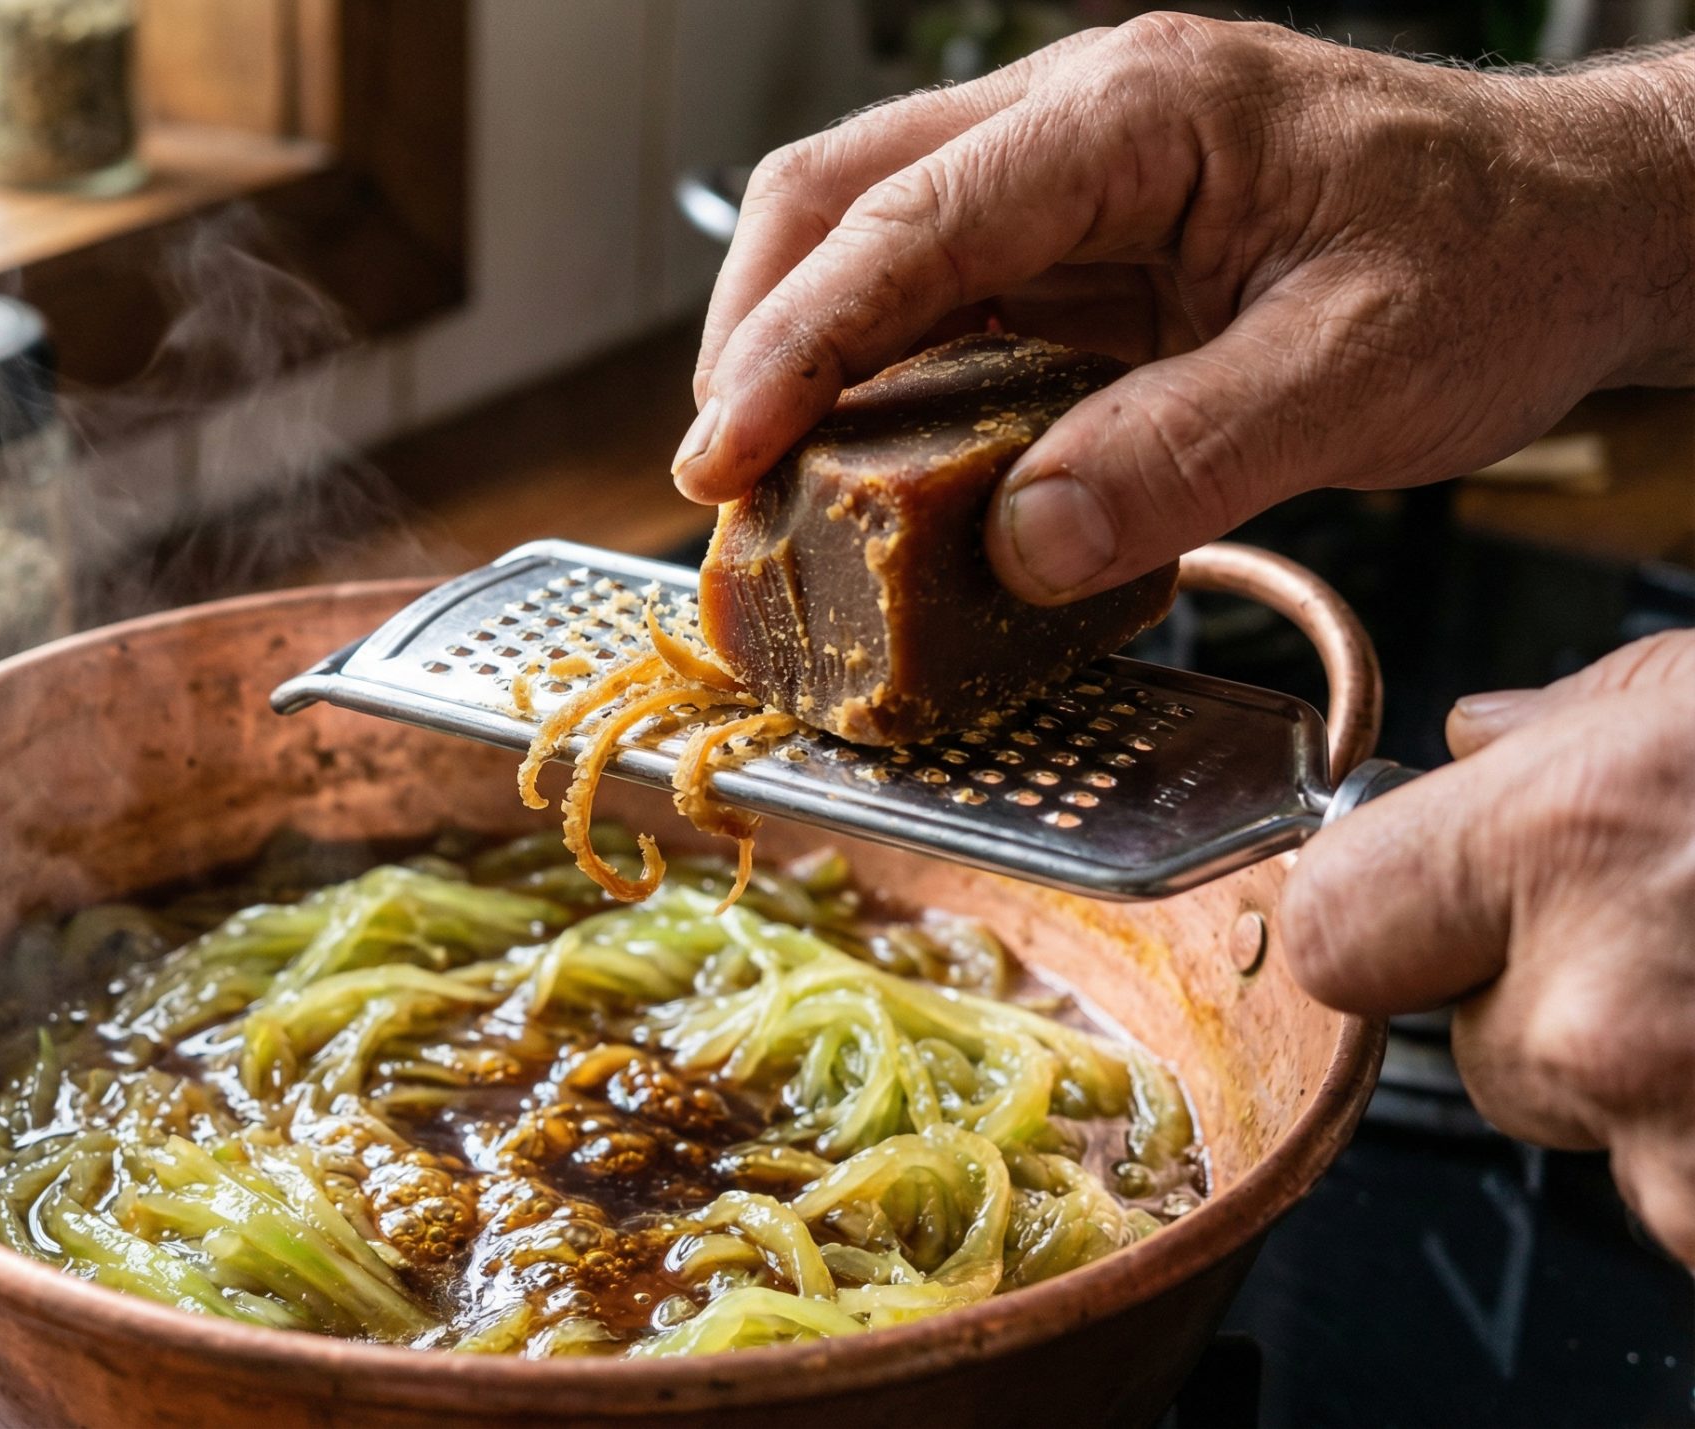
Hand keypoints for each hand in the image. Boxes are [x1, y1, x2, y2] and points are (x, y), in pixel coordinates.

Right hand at [676, 15, 1694, 602]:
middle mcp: (1078, 118)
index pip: (913, 218)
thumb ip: (1192, 455)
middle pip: (837, 193)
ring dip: (800, 354)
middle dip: (755, 334)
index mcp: (1139, 115)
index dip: (795, 342)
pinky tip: (871, 460)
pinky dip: (875, 376)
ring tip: (772, 484)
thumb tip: (1031, 543)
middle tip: (724, 480)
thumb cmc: (1495, 262)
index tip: (723, 454)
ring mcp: (1063, 171)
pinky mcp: (1070, 238)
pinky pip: (931, 291)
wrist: (1575, 226)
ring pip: (863, 234)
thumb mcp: (1363, 373)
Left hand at [1283, 630, 1694, 1265]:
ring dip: (1646, 1084)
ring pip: (1582, 1125)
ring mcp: (1669, 1131)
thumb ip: (1563, 731)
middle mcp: (1591, 1009)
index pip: (1328, 925)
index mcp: (1559, 843)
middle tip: (1670, 935)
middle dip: (1545, 1004)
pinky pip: (1679, 1191)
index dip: (1374, 914)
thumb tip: (1475, 746)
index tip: (1422, 901)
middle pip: (1467, 1046)